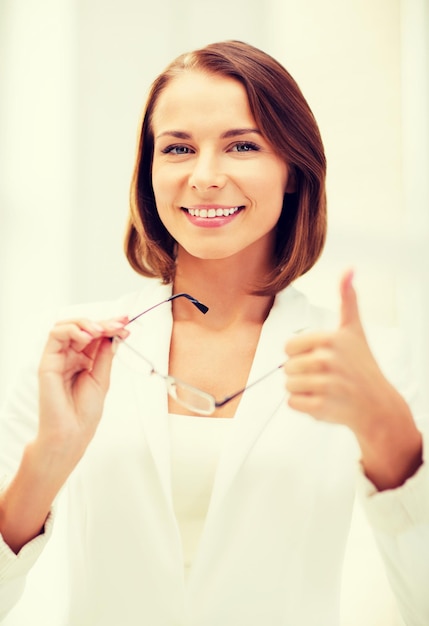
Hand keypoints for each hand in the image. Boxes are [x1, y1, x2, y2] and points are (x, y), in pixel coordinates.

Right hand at [37, 316, 128, 458]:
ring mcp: (59, 357)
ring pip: (68, 326)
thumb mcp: (102, 378)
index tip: (126, 322)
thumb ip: (105, 355)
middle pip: (84, 328)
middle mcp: (71, 355)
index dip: (111, 326)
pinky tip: (87, 337)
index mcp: (85, 360)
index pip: (96, 335)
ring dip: (87, 323)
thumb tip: (114, 333)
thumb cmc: (85, 412)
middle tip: (120, 324)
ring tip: (102, 330)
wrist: (72, 433)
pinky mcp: (48, 361)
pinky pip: (55, 335)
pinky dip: (72, 330)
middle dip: (103, 322)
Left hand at [284, 270, 407, 436]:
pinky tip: (322, 402)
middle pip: (287, 367)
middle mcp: (328, 360)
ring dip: (302, 390)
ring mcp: (326, 384)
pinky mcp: (323, 407)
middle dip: (301, 374)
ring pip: (288, 386)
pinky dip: (303, 406)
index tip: (319, 357)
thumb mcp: (355, 330)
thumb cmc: (362, 365)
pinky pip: (292, 403)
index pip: (288, 346)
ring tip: (324, 389)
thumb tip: (349, 269)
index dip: (300, 354)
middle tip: (324, 376)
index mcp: (330, 339)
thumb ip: (347, 299)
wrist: (377, 404)